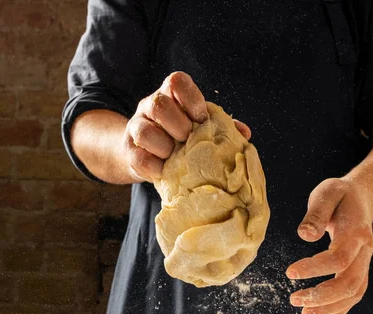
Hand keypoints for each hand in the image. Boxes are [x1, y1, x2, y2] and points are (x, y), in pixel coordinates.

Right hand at [122, 71, 251, 181]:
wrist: (149, 157)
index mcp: (171, 95)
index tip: (202, 117)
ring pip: (144, 130)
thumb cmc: (181, 139)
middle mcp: (150, 106)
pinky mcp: (129, 151)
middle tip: (189, 140)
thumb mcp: (200, 128)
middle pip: (159, 104)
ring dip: (165, 146)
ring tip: (176, 157)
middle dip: (179, 125)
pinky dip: (155, 167)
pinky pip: (139, 158)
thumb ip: (221, 127)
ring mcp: (136, 127)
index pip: (177, 82)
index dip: (191, 98)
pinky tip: (166, 171)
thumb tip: (244, 133)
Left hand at [286, 177, 372, 313]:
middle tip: (295, 300)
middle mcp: (364, 251)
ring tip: (304, 313)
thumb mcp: (327, 194)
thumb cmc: (340, 195)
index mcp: (355, 232)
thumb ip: (316, 213)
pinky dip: (339, 309)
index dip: (315, 269)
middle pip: (349, 282)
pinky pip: (355, 294)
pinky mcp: (360, 269)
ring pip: (354, 292)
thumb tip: (305, 235)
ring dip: (329, 307)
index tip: (290, 273)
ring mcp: (365, 262)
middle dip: (322, 296)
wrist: (362, 197)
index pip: (338, 258)